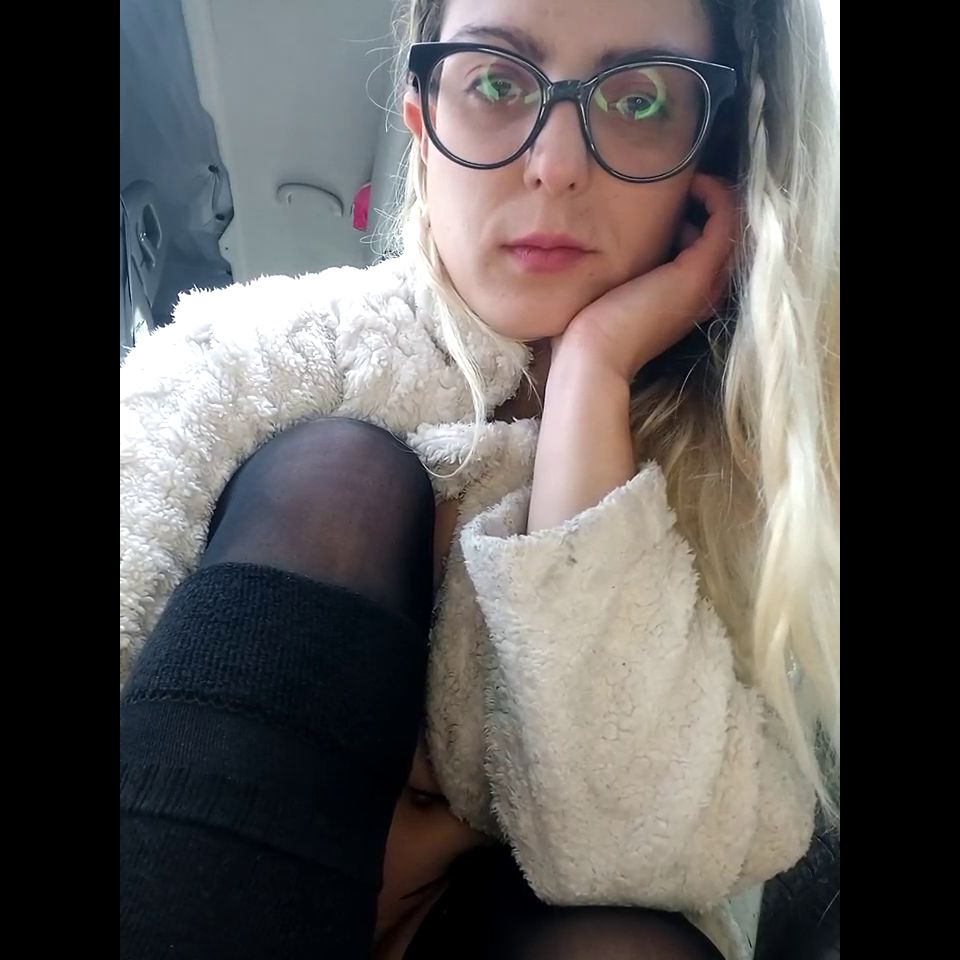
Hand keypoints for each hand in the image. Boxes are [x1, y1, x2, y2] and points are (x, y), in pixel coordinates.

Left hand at [553, 174, 737, 383]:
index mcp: (687, 298)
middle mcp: (705, 291)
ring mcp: (706, 282)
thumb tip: (621, 241)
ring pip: (732, 226)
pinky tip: (695, 182)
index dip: (699, 219)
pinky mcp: (698, 272)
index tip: (673, 200)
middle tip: (687, 183)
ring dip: (717, 197)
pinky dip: (717, 196)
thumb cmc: (594, 329)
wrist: (596, 354)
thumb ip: (630, 267)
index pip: (710, 250)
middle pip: (726, 237)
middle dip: (710, 205)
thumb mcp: (619, 288)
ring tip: (691, 180)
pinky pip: (727, 221)